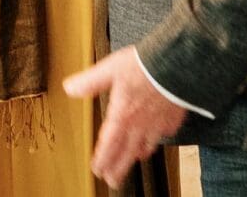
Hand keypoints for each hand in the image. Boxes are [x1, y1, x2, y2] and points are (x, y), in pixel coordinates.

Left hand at [63, 47, 187, 188]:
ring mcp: (158, 124)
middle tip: (113, 181)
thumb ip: (90, 81)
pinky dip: (157, 140)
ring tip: (134, 160)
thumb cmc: (144, 67)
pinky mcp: (172, 119)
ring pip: (146, 146)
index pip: (109, 144)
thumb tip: (70, 88)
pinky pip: (164, 135)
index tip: (97, 170)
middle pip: (127, 152)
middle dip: (118, 168)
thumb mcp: (110, 69)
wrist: (176, 65)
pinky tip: (156, 138)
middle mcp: (140, 124)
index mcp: (122, 115)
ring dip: (137, 155)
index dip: (102, 159)